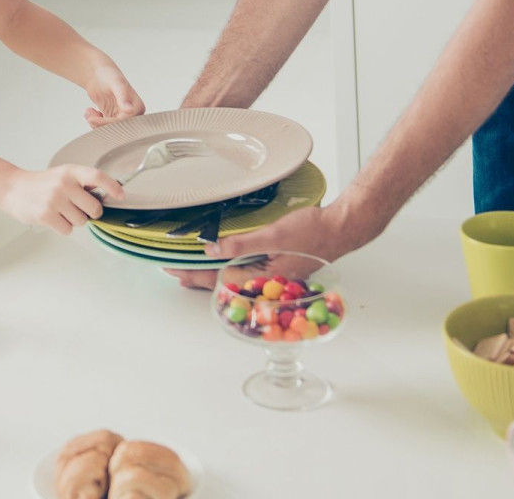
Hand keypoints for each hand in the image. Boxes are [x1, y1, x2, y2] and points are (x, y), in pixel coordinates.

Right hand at [0, 165, 123, 234]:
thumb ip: (82, 183)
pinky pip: (68, 230)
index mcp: (71, 172)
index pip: (97, 177)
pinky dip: (62, 228)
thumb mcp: (63, 175)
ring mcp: (54, 199)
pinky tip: (52, 218)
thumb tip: (106, 195)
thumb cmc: (41, 184)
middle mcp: (64, 184)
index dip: (112, 187)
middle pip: (94, 208)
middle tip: (77, 208)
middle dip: (89, 213)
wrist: (13, 189)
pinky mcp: (46, 215)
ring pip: (81, 221)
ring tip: (59, 211)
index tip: (120, 195)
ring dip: (73, 221)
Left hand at [82, 61, 144, 126]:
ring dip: (96, 123)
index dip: (107, 123)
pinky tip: (90, 111)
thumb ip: (123, 96)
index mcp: (137, 107)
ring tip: (88, 112)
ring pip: (109, 129)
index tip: (93, 119)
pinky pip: (104, 126)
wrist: (98, 74)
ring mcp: (122, 116)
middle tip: (89, 117)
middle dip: (100, 125)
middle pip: (117, 129)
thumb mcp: (116, 84)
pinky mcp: (112, 117)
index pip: (123, 123)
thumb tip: (130, 110)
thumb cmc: (108, 75)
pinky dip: (95, 121)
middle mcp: (132, 114)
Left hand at [163, 203, 372, 289]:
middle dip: (197, 278)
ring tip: (188, 270)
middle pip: (224, 286)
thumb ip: (241, 245)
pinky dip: (227, 268)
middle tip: (172, 271)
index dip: (194, 276)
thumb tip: (211, 249)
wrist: (341, 228)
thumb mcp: (273, 235)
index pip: (220, 283)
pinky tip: (219, 263)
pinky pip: (246, 272)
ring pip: (234, 280)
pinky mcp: (276, 269)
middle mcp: (267, 284)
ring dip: (210, 275)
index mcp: (265, 281)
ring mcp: (272, 278)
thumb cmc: (314, 232)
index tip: (173, 270)